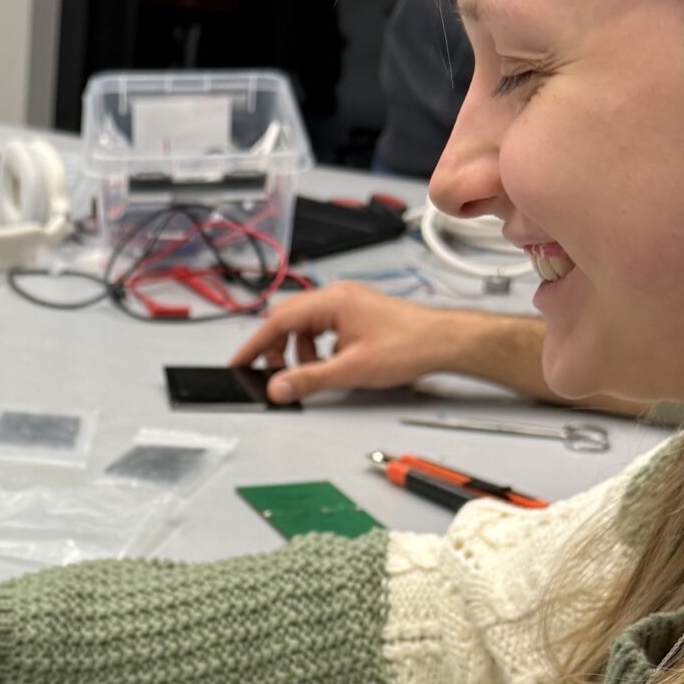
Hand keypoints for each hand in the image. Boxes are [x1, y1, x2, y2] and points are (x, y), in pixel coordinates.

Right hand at [233, 282, 505, 404]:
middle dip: (277, 348)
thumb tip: (278, 387)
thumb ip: (309, 379)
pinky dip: (318, 347)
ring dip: (300, 350)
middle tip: (274, 374)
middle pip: (289, 319)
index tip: (240, 361)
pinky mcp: (358, 313)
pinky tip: (331, 363)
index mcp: (332, 302)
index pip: (278, 319)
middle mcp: (338, 296)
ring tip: (311, 372)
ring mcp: (349, 303)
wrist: (443, 342)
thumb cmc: (408, 346)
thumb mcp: (351, 369)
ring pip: (307, 324)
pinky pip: (324, 327)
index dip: (255, 343)